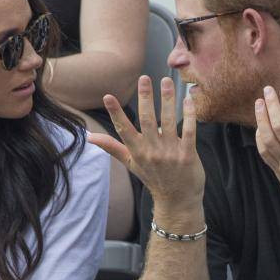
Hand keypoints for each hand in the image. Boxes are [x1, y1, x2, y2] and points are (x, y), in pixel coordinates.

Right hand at [88, 76, 204, 211]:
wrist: (177, 200)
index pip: (123, 130)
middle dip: (145, 98)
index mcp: (137, 152)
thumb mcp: (131, 163)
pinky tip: (188, 99)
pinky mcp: (188, 155)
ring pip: (168, 122)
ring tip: (166, 80)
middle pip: (147, 120)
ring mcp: (171, 154)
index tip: (108, 96)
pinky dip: (189, 114)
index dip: (116, 113)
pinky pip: (189, 131)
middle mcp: (152, 152)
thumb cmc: (154, 178)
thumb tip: (90, 137)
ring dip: (167, 100)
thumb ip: (112, 147)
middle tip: (143, 78)